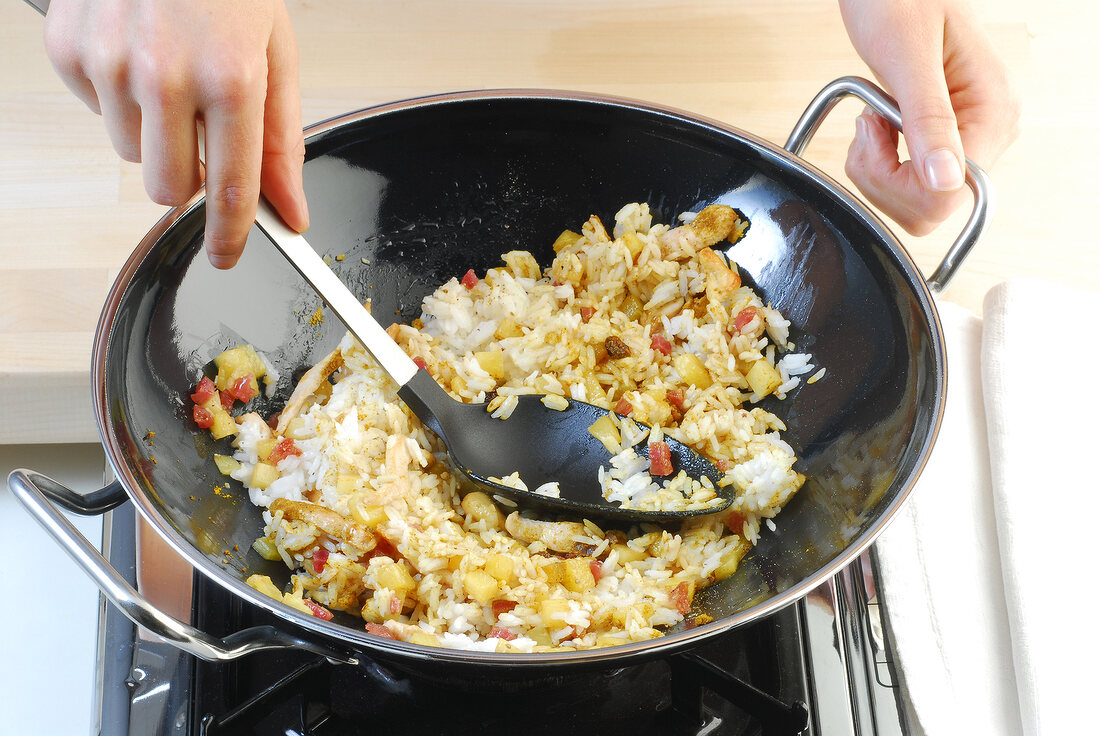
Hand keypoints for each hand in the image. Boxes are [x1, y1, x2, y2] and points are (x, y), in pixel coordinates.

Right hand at [43, 0, 308, 267]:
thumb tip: (290, 210)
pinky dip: (118, 97)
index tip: (230, 256)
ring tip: (172, 74)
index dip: (232, 237)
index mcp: (231, 77)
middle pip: (170, 189)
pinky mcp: (70, 50)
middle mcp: (166, 74)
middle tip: (203, 136)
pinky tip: (137, 54)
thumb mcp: (275, 54)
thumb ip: (282, 141)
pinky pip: (96, 112)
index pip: (232, 190)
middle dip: (192, 178)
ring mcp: (110, 62)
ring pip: (132, 154)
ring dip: (155, 132)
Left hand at [839, 0, 1019, 235]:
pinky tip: (876, 125)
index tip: (875, 132)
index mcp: (993, 113)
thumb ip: (927, 118)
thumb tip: (946, 181)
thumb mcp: (906, 56)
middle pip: (929, 207)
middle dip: (882, 178)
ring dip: (876, 170)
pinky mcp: (943, 139)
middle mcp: (989, 132)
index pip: (948, 194)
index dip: (897, 183)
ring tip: (871, 118)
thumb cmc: (898, 1)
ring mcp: (966, 138)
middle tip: (868, 124)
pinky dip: (878, 162)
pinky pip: (908, 182)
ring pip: (915, 201)